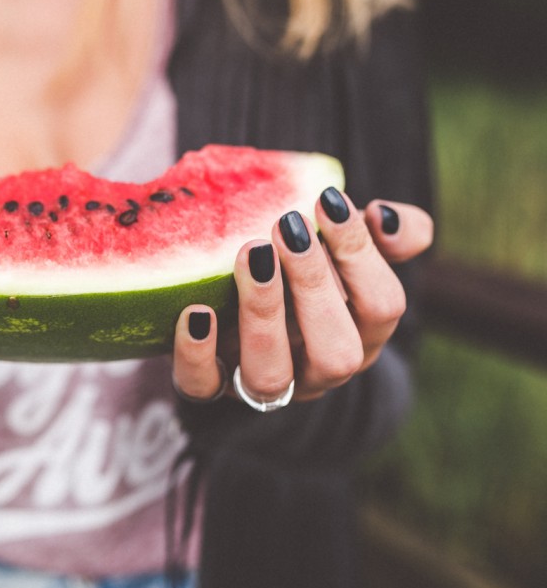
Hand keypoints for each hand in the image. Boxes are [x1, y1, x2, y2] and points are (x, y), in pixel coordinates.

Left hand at [172, 189, 432, 405]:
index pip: (382, 307)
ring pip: (271, 376)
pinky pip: (201, 386)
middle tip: (288, 227)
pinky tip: (196, 310)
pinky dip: (196, 353)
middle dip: (314, 286)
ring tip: (252, 255)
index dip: (360, 255)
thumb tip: (383, 216)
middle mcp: (317, 369)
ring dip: (263, 314)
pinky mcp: (210, 385)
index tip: (327, 201)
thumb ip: (391, 230)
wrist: (243, 304)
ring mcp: (263, 384)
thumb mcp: (349, 246)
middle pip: (336, 354)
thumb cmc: (307, 267)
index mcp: (361, 334)